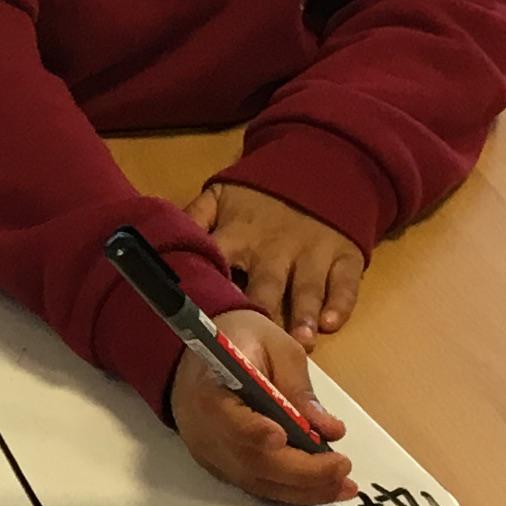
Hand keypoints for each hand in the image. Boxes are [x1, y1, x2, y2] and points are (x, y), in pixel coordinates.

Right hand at [170, 311, 354, 505]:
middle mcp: (205, 430)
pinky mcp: (223, 468)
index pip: (227, 418)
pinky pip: (258, 486)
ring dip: (304, 490)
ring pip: (257, 482)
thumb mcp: (276, 348)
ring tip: (344, 486)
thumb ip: (299, 388)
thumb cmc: (240, 342)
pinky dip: (293, 491)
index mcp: (210, 390)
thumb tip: (329, 430)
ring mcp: (212, 454)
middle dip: (300, 470)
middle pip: (251, 461)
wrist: (201, 356)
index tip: (281, 436)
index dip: (252, 431)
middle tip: (342, 467)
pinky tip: (324, 488)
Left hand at [189, 180, 365, 341]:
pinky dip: (341, 304)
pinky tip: (332, 324)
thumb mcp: (221, 195)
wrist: (320, 165)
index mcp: (239, 234)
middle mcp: (275, 248)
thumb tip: (160, 242)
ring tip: (301, 340)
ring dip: (303, 314)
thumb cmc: (263, 192)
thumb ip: (193, 218)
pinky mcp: (344, 256)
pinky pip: (345, 283)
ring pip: (307, 287)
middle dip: (263, 310)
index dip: (210, 289)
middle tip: (259, 339)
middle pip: (267, 284)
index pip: (220, 263)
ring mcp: (312, 252)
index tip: (201, 316)